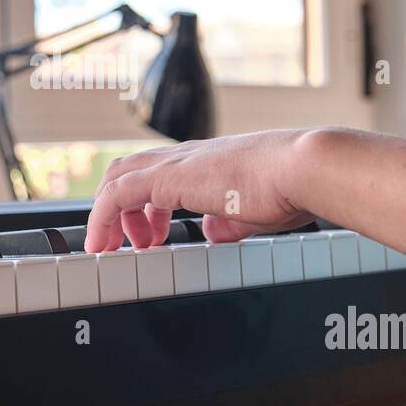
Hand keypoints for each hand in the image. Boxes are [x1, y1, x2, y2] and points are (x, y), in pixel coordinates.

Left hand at [84, 130, 317, 251]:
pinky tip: (102, 244)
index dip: (143, 205)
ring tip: (110, 248)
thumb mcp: (252, 212)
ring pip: (118, 176)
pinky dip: (102, 218)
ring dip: (108, 215)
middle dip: (119, 209)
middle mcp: (186, 156)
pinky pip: (118, 194)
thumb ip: (228, 223)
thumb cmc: (291, 188)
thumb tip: (213, 233)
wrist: (303, 169)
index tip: (146, 235)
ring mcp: (177, 162)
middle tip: (126, 243)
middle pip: (129, 169)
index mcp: (206, 161)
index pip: (158, 172)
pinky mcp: (170, 176)